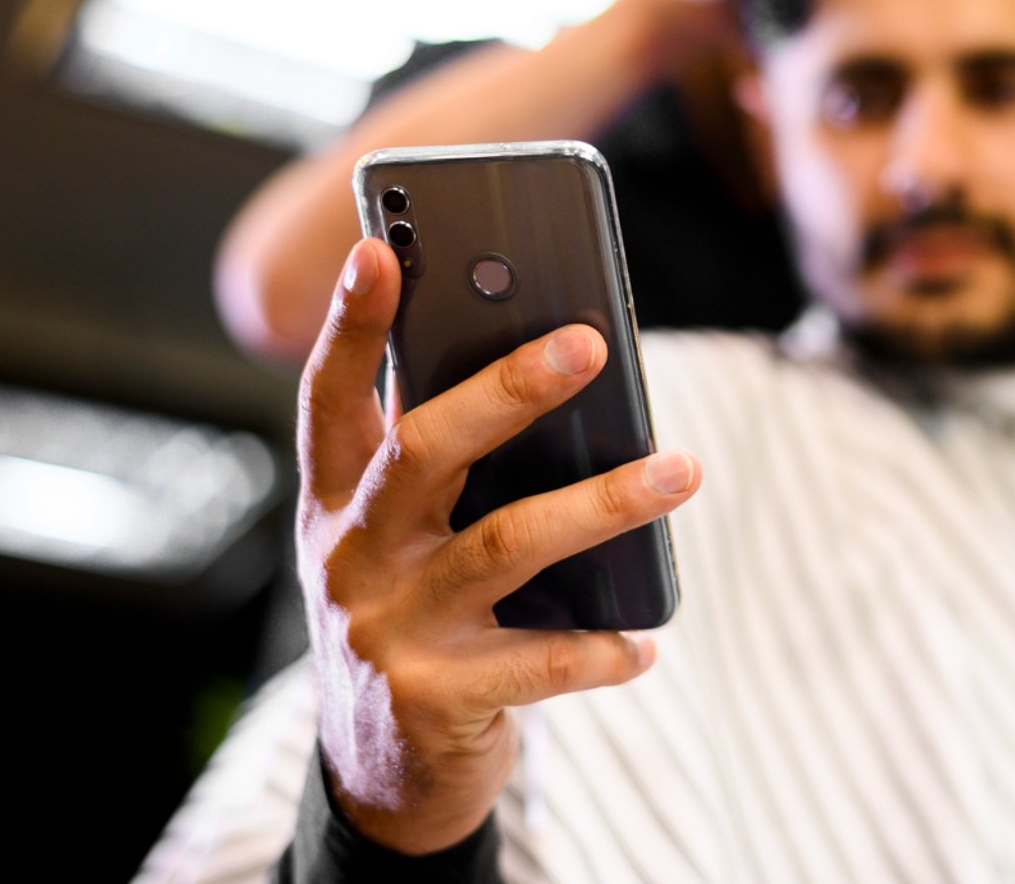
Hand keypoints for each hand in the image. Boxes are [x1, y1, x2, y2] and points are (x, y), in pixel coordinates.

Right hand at [296, 237, 701, 853]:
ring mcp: (386, 628)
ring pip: (504, 545)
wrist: (379, 768)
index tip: (378, 246)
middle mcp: (348, 555)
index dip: (351, 323)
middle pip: (425, 452)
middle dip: (508, 390)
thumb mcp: (397, 533)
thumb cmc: (411, 609)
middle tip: (591, 341)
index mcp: (335, 498)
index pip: (332, 397)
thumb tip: (550, 355)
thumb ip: (443, 456)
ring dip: (604, 503)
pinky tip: (645, 639)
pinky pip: (535, 662)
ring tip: (683, 468)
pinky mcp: (432, 697)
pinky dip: (599, 648)